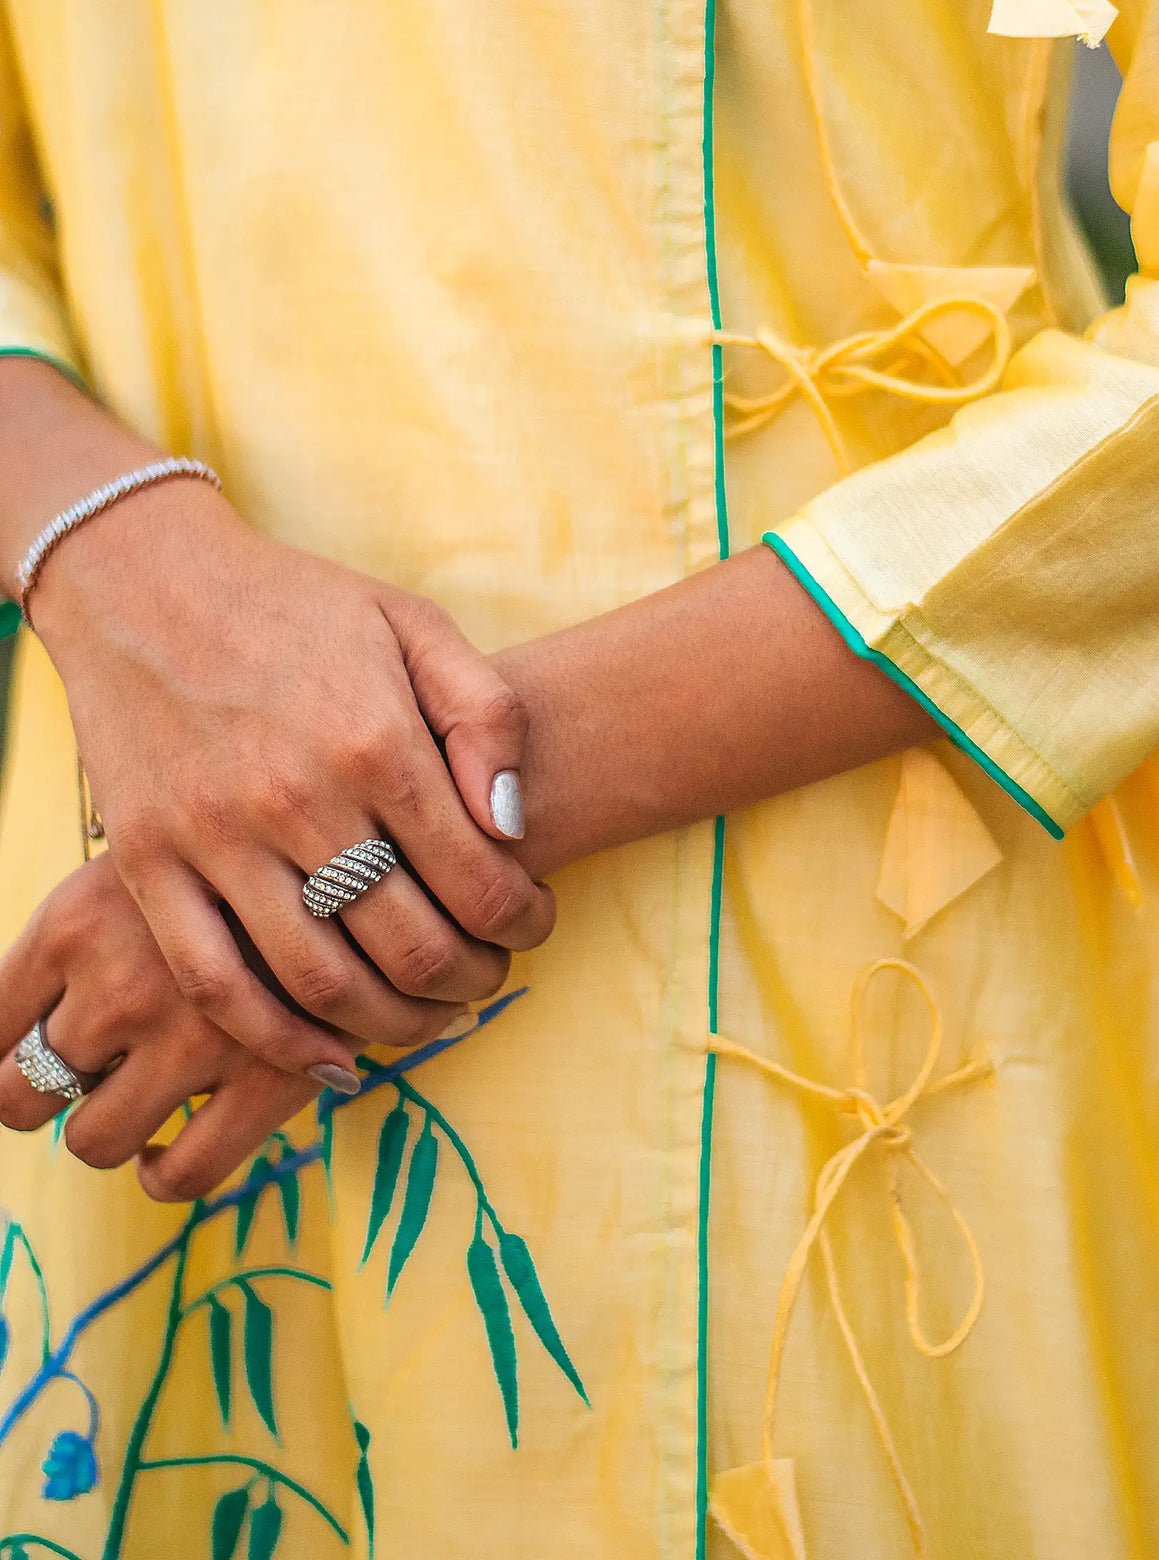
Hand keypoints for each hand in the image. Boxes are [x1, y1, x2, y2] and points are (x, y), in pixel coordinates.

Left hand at [0, 854, 368, 1200]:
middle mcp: (118, 983)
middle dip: (49, 1091)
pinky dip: (165, 1170)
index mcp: (73, 918)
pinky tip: (176, 1141)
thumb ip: (89, 912)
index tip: (26, 1047)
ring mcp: (190, 1040)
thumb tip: (27, 1012)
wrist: (379, 826)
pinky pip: (183, 1170)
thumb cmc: (251, 820)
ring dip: (106, 1128)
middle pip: (22, 1091)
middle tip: (89, 1071)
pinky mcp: (265, 1078)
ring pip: (92, 1140)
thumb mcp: (147, 837)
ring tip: (136, 1100)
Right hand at [29, 479, 554, 1056]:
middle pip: (411, 948)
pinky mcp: (149, 864)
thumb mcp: (413, 623)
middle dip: (471, 980)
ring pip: (321, 981)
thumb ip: (485, 713)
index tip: (533, 921)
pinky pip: (218, 983)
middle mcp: (298, 797)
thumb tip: (511, 824)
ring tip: (425, 1015)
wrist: (147, 583)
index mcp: (376, 738)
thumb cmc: (298, 605)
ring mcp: (216, 837)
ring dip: (392, 1025)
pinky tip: (328, 1054)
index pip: (480, 880)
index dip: (524, 922)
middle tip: (487, 974)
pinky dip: (278, 1040)